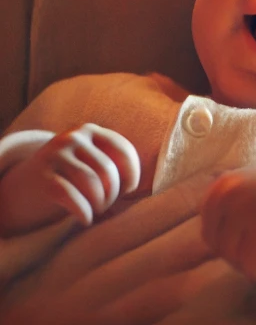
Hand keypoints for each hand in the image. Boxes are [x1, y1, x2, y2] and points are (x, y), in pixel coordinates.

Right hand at [0, 124, 140, 235]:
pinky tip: (86, 220)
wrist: (17, 188)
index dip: (132, 172)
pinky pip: (71, 196)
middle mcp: (73, 138)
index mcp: (89, 130)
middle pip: (108, 170)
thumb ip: (109, 162)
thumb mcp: (86, 159)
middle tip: (107, 206)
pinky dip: (84, 211)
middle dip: (113, 194)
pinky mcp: (43, 177)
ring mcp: (56, 155)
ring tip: (97, 211)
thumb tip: (143, 184)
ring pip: (92, 184)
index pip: (122, 149)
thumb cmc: (65, 177)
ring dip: (100, 203)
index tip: (129, 190)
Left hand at [200, 165, 255, 282]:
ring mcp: (246, 209)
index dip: (224, 244)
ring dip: (247, 266)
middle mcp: (231, 193)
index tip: (245, 246)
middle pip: (217, 245)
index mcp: (224, 185)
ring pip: (232, 257)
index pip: (208, 230)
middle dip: (236, 257)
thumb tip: (206, 220)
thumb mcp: (249, 183)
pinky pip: (250, 266)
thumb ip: (227, 199)